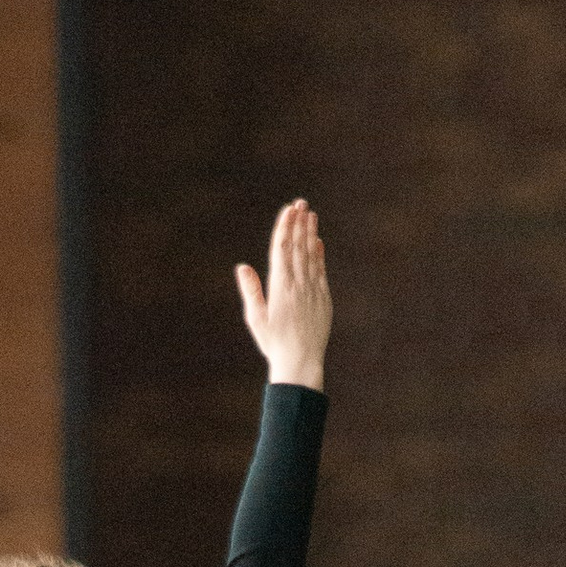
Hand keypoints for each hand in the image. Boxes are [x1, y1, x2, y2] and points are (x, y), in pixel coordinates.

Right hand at [235, 197, 331, 389]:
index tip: (288, 210)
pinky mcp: (323, 298)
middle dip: (299, 223)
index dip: (285, 227)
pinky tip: (318, 242)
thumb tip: (242, 267)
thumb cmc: (274, 343)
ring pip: (311, 255)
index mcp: (280, 287)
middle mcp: (298, 284)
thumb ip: (251, 291)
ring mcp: (313, 290)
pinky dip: (319, 254)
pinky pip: (321, 271)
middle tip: (301, 203)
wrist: (301, 363)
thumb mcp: (257, 319)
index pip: (282, 249)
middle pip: (298, 247)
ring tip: (310, 215)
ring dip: (310, 234)